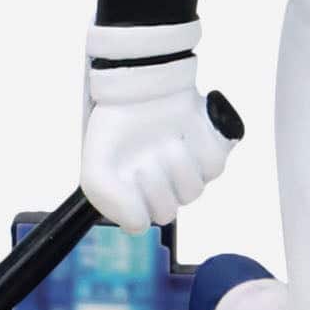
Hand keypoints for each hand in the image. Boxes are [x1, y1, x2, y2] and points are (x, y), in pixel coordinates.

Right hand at [80, 56, 234, 232]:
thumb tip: (136, 225)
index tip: (127, 173)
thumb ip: (108, 202)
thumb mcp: (96, 169)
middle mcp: (163, 190)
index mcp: (136, 197)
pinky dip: (201, 147)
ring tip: (168, 138)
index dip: (134, 201)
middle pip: (168, 210)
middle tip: (146, 152)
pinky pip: (214, 166)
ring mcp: (190, 175)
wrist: (143, 84)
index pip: (140, 222)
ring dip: (178, 162)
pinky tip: (187, 130)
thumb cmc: (117, 125)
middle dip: (155, 180)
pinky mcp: (212, 157)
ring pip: (193, 191)